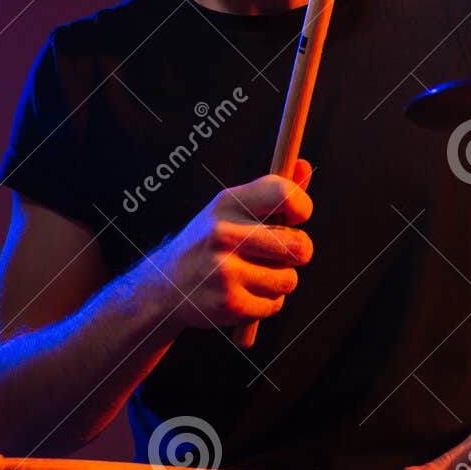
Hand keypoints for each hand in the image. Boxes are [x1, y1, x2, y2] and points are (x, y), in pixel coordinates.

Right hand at [155, 160, 313, 329]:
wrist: (167, 285)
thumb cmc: (210, 242)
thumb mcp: (232, 209)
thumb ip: (272, 191)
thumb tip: (304, 165)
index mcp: (228, 202)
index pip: (285, 195)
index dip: (302, 208)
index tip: (296, 218)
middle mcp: (224, 233)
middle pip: (300, 246)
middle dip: (298, 253)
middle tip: (282, 253)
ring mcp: (225, 270)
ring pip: (289, 279)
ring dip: (279, 280)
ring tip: (252, 274)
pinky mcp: (229, 303)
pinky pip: (275, 304)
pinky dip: (266, 302)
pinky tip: (243, 292)